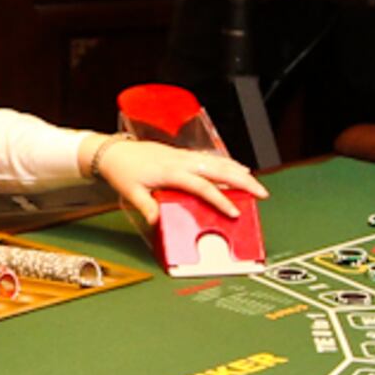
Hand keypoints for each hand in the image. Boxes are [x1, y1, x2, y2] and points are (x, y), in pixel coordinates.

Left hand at [94, 137, 264, 228]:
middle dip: (243, 181)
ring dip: (238, 171)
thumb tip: (158, 221)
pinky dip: (226, 163)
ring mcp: (183, 156)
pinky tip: (236, 168)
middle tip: (260, 192)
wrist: (113, 152)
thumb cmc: (123, 171)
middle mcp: (181, 161)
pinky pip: (210, 158)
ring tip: (255, 182)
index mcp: (171, 172)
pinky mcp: (182, 155)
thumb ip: (147, 206)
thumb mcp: (132, 193)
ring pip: (218, 161)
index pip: (202, 187)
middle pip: (219, 169)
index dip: (220, 200)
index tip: (234, 212)